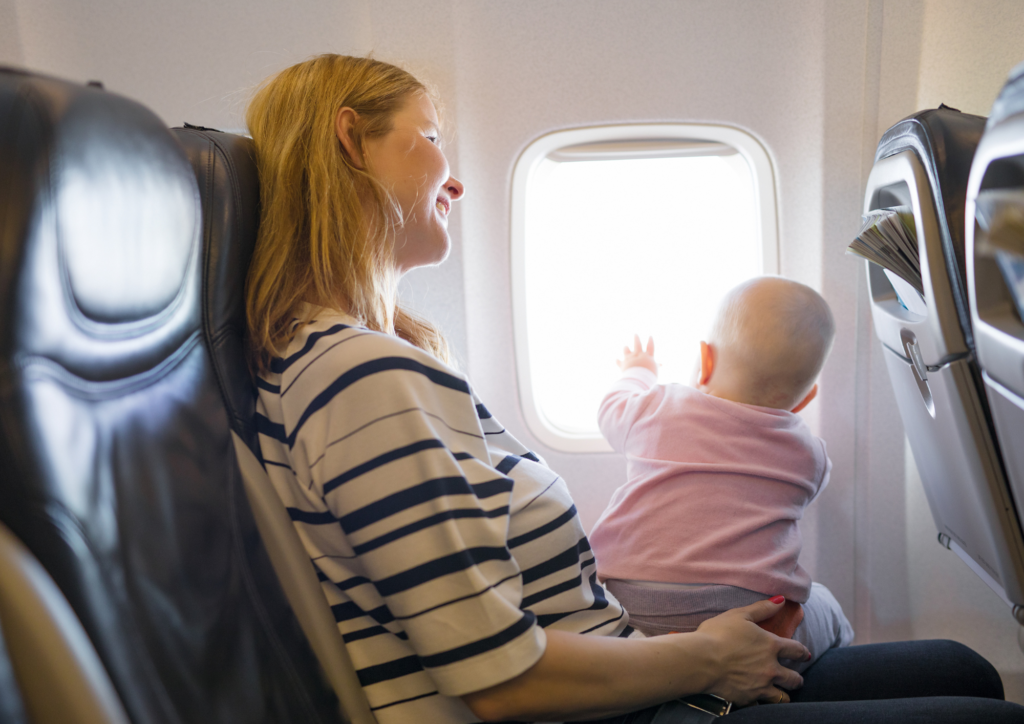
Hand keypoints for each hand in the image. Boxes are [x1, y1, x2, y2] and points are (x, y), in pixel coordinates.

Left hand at [617, 335, 658, 376]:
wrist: (638, 378)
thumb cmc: (649, 375)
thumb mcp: (655, 370)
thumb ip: (656, 366)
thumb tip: (661, 364)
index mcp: (647, 356)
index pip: (650, 347)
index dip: (650, 341)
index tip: (650, 336)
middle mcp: (638, 355)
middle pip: (637, 345)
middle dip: (636, 339)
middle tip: (635, 334)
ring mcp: (629, 358)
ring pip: (626, 350)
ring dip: (626, 348)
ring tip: (625, 346)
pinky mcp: (623, 364)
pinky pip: (619, 362)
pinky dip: (618, 361)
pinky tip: (616, 359)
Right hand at [692, 598, 809, 705]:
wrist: (701, 660)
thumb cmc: (717, 634)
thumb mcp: (739, 615)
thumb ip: (762, 608)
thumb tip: (781, 600)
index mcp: (771, 646)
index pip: (796, 650)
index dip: (802, 652)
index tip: (805, 655)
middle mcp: (771, 668)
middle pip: (794, 679)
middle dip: (797, 678)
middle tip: (795, 678)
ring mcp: (761, 686)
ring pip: (782, 697)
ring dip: (784, 694)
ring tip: (781, 693)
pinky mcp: (748, 699)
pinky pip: (761, 706)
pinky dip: (761, 703)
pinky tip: (759, 701)